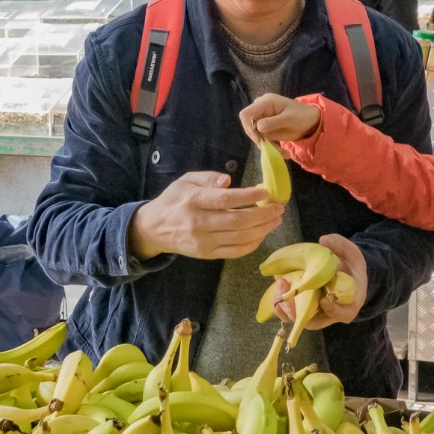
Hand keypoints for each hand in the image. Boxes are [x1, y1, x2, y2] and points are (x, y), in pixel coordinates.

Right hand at [128, 171, 283, 260]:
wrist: (154, 229)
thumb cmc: (173, 200)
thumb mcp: (186, 181)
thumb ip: (208, 178)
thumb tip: (228, 180)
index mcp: (192, 201)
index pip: (225, 200)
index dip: (248, 197)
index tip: (265, 192)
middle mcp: (198, 223)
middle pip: (237, 221)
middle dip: (263, 215)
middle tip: (278, 208)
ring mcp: (203, 242)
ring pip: (239, 238)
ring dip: (262, 229)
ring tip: (276, 220)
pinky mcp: (207, 254)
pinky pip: (235, 251)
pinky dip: (252, 244)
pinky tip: (262, 234)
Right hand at [240, 94, 320, 144]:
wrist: (312, 121)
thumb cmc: (302, 116)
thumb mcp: (289, 119)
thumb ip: (273, 122)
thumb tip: (258, 127)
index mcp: (265, 103)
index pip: (246, 114)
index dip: (248, 127)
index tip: (258, 140)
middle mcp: (261, 109)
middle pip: (250, 126)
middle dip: (261, 140)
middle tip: (276, 150)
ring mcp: (264, 118)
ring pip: (257, 135)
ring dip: (269, 146)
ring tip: (284, 153)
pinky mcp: (267, 127)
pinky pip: (264, 138)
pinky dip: (272, 146)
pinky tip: (283, 151)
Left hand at [272, 232, 367, 328]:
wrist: (346, 276)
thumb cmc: (352, 268)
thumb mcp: (353, 255)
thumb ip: (342, 246)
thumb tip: (324, 240)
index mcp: (348, 305)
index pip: (342, 313)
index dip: (333, 310)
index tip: (324, 299)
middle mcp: (330, 314)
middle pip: (313, 322)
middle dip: (297, 312)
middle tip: (287, 297)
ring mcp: (315, 314)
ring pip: (298, 319)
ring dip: (285, 307)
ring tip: (279, 286)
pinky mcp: (304, 310)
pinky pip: (291, 311)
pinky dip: (282, 302)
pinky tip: (277, 286)